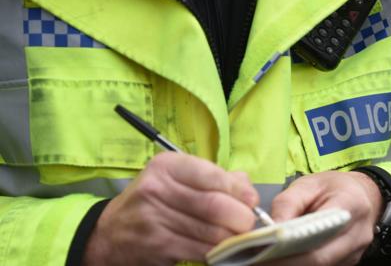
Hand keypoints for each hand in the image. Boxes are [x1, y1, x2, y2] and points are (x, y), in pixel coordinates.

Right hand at [82, 152, 258, 265]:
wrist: (110, 233)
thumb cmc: (152, 201)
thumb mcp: (174, 180)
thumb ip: (212, 178)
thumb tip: (246, 187)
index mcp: (166, 166)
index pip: (211, 174)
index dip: (238, 190)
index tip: (251, 200)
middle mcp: (157, 189)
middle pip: (214, 205)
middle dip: (241, 217)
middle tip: (248, 224)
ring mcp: (154, 219)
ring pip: (210, 232)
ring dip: (232, 238)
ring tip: (238, 237)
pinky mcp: (157, 246)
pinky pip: (200, 250)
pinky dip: (217, 252)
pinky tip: (221, 249)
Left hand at [262, 171, 382, 265]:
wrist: (362, 194)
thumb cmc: (334, 187)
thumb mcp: (308, 184)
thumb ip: (288, 203)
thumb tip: (270, 227)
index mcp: (349, 205)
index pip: (319, 234)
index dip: (290, 247)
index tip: (264, 249)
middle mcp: (357, 233)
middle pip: (318, 258)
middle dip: (286, 261)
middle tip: (259, 259)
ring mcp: (355, 252)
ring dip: (292, 264)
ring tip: (267, 257)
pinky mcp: (349, 261)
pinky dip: (302, 263)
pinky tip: (284, 257)